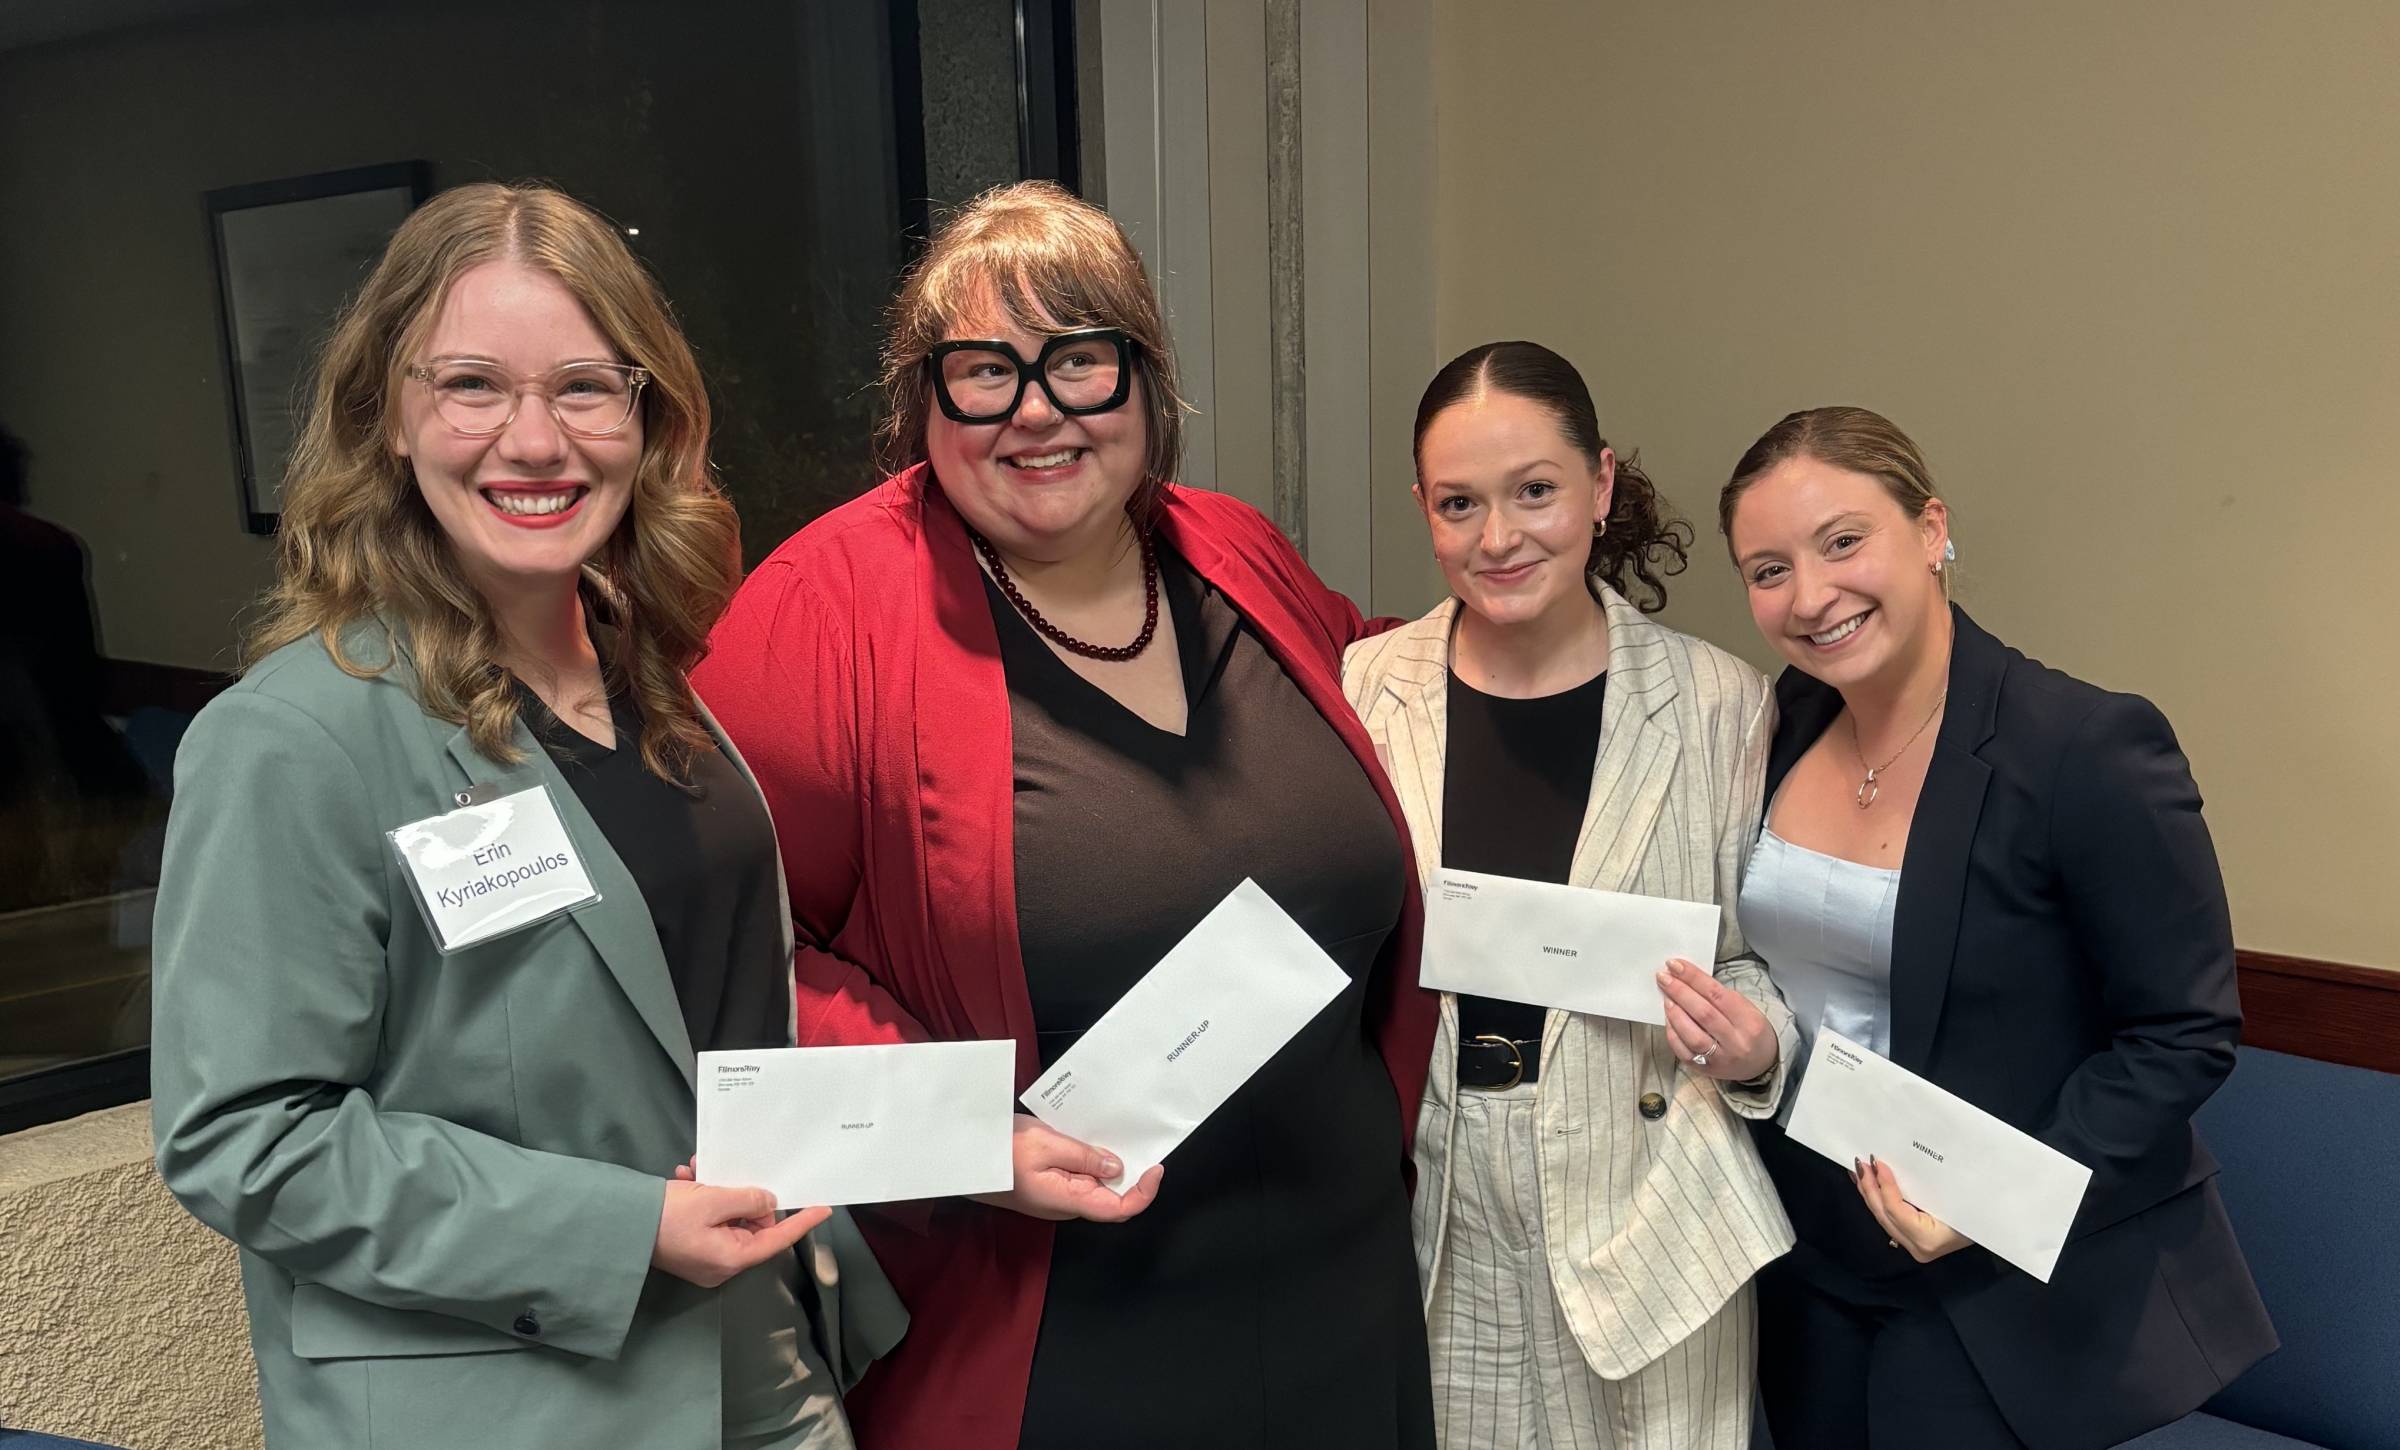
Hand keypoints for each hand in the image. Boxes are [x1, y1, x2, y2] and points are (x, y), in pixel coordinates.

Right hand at [652, 1180, 831, 1288]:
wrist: (617, 1225)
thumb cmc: (666, 1216)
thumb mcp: (712, 1200)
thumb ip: (747, 1200)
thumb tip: (768, 1202)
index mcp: (732, 1258)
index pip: (778, 1239)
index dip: (802, 1221)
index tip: (824, 1206)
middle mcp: (721, 1263)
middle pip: (752, 1224)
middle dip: (743, 1194)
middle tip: (728, 1172)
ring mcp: (704, 1256)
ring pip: (727, 1216)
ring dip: (717, 1189)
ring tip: (698, 1169)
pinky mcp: (689, 1245)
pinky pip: (706, 1219)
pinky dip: (701, 1195)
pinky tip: (686, 1177)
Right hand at [968, 1114, 1163, 1222]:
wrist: (963, 1155)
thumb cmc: (1000, 1150)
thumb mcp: (1047, 1145)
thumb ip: (1085, 1158)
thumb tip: (1117, 1168)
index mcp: (1068, 1200)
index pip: (1119, 1209)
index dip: (1144, 1193)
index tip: (1155, 1167)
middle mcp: (1066, 1205)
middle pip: (1111, 1197)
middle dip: (1130, 1173)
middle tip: (1135, 1142)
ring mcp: (1056, 1197)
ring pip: (1095, 1186)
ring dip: (1109, 1165)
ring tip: (1114, 1136)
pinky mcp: (1048, 1186)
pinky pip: (1078, 1178)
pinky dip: (1090, 1161)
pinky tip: (1089, 1140)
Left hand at [1656, 957, 1776, 1082]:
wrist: (1762, 1064)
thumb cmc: (1751, 1030)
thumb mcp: (1747, 1009)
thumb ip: (1719, 996)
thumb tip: (1687, 979)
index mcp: (1749, 1022)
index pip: (1717, 994)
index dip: (1693, 977)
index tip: (1675, 965)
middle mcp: (1736, 1042)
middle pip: (1703, 1013)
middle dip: (1679, 992)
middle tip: (1663, 977)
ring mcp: (1721, 1059)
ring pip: (1692, 1035)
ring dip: (1674, 1013)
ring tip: (1666, 997)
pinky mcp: (1706, 1070)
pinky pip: (1684, 1052)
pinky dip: (1673, 1033)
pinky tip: (1668, 1019)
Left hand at [1854, 1154, 1971, 1263]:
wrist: (1993, 1227)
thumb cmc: (1980, 1210)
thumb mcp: (1956, 1195)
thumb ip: (1924, 1186)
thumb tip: (1893, 1164)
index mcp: (1928, 1239)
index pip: (1896, 1210)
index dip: (1884, 1186)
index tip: (1877, 1163)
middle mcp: (1917, 1247)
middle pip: (1884, 1214)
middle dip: (1869, 1188)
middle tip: (1860, 1163)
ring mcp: (1913, 1246)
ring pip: (1883, 1218)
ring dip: (1870, 1193)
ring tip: (1860, 1172)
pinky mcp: (1912, 1241)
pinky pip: (1890, 1219)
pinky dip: (1880, 1201)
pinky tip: (1871, 1186)